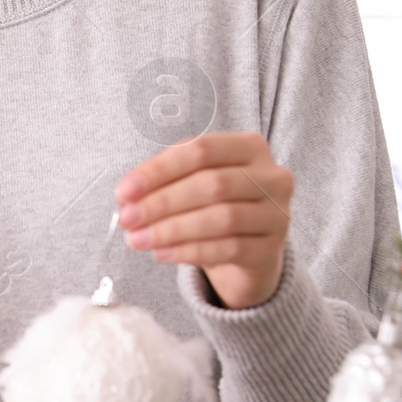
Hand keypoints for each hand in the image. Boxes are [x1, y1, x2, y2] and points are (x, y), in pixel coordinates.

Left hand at [116, 131, 292, 308]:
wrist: (250, 254)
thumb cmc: (216, 209)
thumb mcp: (194, 185)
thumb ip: (166, 182)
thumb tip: (127, 197)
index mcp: (250, 147)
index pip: (201, 149)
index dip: (160, 169)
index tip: (125, 190)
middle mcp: (271, 176)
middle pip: (212, 184)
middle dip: (162, 202)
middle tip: (128, 218)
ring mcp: (276, 214)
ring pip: (221, 218)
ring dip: (172, 229)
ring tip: (138, 239)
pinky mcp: (270, 250)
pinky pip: (228, 249)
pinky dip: (190, 251)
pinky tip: (162, 253)